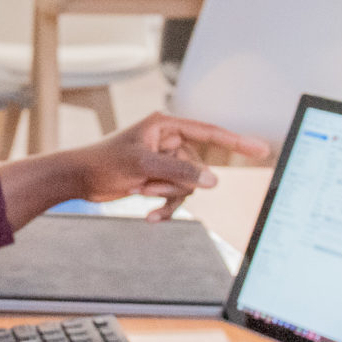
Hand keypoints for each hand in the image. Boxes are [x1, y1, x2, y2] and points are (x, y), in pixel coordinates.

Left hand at [72, 112, 270, 218]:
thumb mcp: (143, 167)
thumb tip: (212, 181)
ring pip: (188, 185)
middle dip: (178, 184)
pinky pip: (176, 195)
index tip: (262, 148)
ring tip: (145, 197)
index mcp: (166, 125)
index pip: (210, 132)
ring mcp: (164, 160)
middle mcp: (169, 140)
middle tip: (150, 186)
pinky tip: (150, 216)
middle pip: (197, 168)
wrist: (78, 179)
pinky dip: (165, 206)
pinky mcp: (158, 177)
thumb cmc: (104, 163)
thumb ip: (180, 173)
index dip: (238, 142)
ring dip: (169, 197)